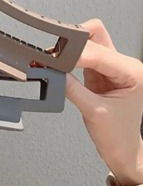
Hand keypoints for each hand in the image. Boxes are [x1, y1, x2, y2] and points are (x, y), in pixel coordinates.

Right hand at [63, 19, 142, 185]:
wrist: (122, 149)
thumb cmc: (118, 135)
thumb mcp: (92, 111)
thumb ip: (72, 88)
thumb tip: (54, 72)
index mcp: (132, 72)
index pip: (99, 52)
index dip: (74, 54)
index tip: (55, 58)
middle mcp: (125, 65)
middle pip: (95, 36)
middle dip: (72, 45)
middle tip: (54, 57)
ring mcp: (113, 66)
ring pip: (89, 41)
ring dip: (71, 50)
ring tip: (56, 62)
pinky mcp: (101, 71)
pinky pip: (84, 55)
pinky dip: (71, 58)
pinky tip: (62, 67)